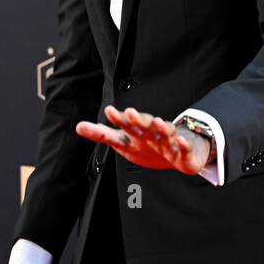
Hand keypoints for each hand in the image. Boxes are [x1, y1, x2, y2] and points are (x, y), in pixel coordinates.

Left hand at [76, 105, 210, 174]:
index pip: (125, 125)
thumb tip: (79, 126)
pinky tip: (180, 141)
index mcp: (137, 132)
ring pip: (165, 133)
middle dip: (138, 120)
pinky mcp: (183, 152)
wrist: (178, 152)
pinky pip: (183, 149)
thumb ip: (103, 134)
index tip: (109, 111)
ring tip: (156, 122)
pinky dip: (183, 145)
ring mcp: (169, 141)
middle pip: (145, 126)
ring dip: (161, 128)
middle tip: (130, 113)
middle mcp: (152, 133)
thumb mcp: (123, 142)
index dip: (117, 120)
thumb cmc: (148, 145)